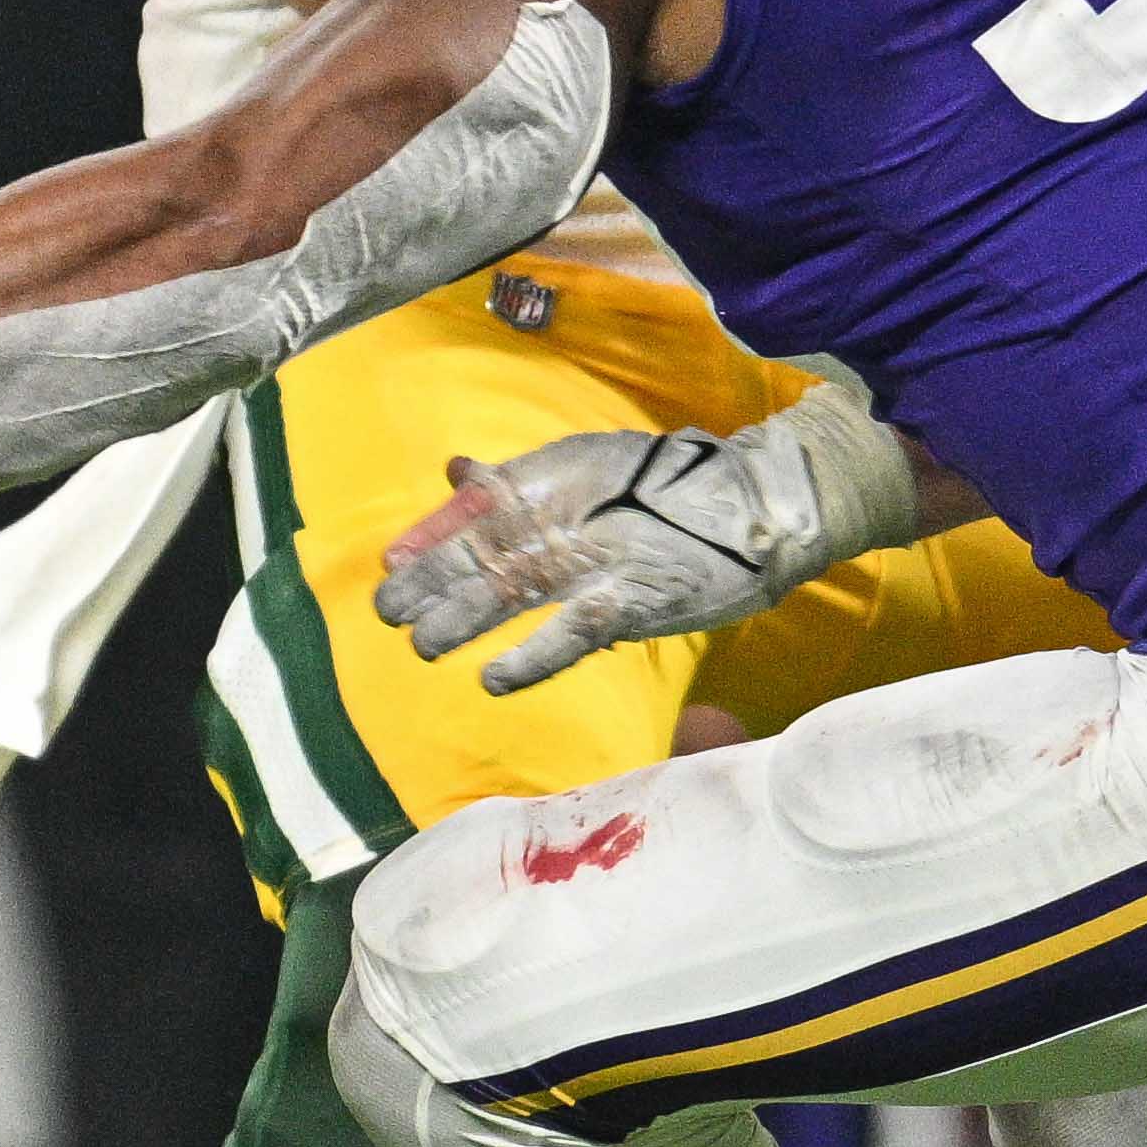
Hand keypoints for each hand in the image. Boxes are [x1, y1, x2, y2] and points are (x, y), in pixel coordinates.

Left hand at [374, 403, 902, 693]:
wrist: (759, 501)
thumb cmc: (669, 487)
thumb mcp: (588, 466)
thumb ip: (517, 479)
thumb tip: (456, 472)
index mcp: (547, 483)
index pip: (471, 510)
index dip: (428, 538)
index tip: (391, 564)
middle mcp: (561, 518)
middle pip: (478, 554)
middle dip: (428, 585)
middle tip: (387, 613)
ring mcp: (594, 559)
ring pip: (510, 592)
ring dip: (461, 621)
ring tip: (424, 646)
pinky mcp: (632, 600)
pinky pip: (569, 633)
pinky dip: (530, 658)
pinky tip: (494, 680)